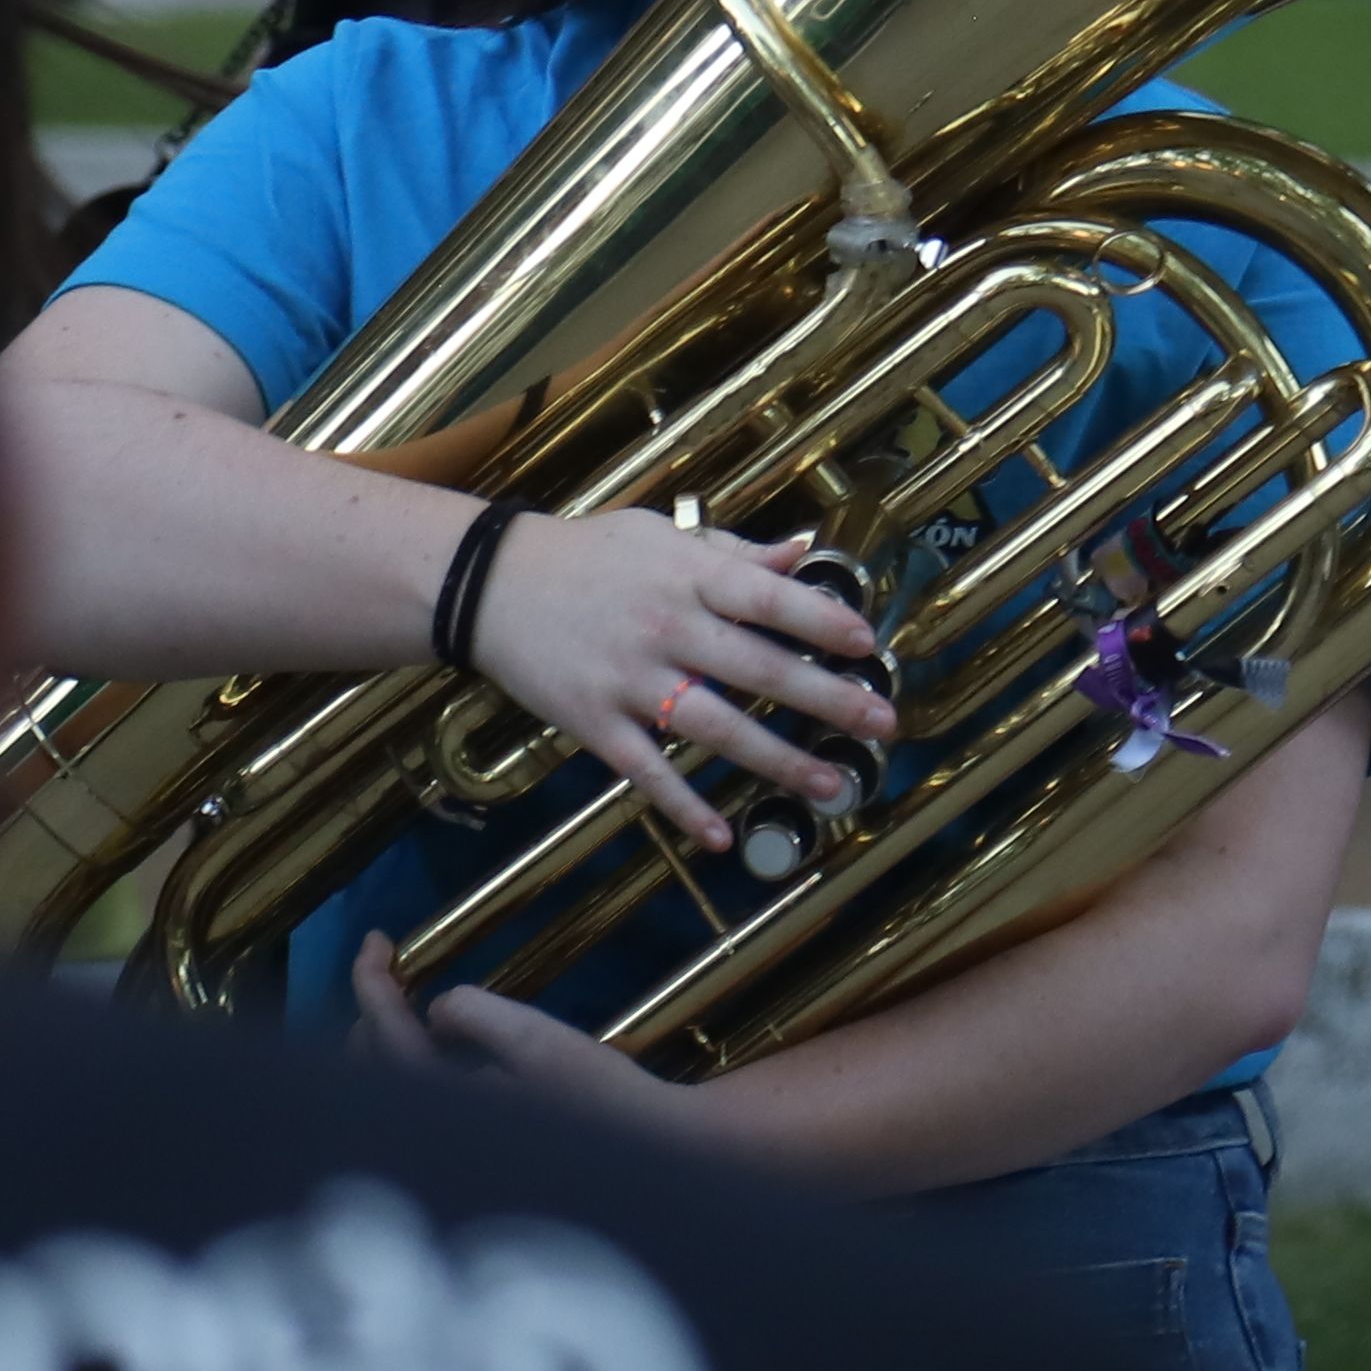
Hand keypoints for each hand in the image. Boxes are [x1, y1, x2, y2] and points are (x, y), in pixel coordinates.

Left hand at [351, 935, 705, 1132]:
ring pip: (385, 1087)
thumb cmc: (597, 1096)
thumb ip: (475, 1015)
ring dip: (388, 1038)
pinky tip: (441, 1046)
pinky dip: (411, 1064)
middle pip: (368, 1065)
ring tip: (410, 1003)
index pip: (383, 1036)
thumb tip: (434, 1010)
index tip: (376, 937)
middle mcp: (429, 1133)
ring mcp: (444, 1148)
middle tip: (393, 967)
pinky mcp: (464, 1152)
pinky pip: (411, 1102)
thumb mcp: (538, 1040)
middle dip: (373, 1009)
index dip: (370, 981)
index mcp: (440, 1105)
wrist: (646, 1155)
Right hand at [457, 507, 893, 848]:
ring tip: (830, 785)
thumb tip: (803, 552)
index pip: (767, 598)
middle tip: (883, 725)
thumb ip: (733, 551)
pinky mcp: (594, 722)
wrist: (486, 583)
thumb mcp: (660, 536)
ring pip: (716, 727)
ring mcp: (630, 680)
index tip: (867, 645)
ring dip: (777, 760)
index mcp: (688, 577)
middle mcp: (666, 628)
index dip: (820, 621)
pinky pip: (646, 771)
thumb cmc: (585, 555)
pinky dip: (682, 805)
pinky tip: (720, 834)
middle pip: (759, 668)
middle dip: (827, 699)